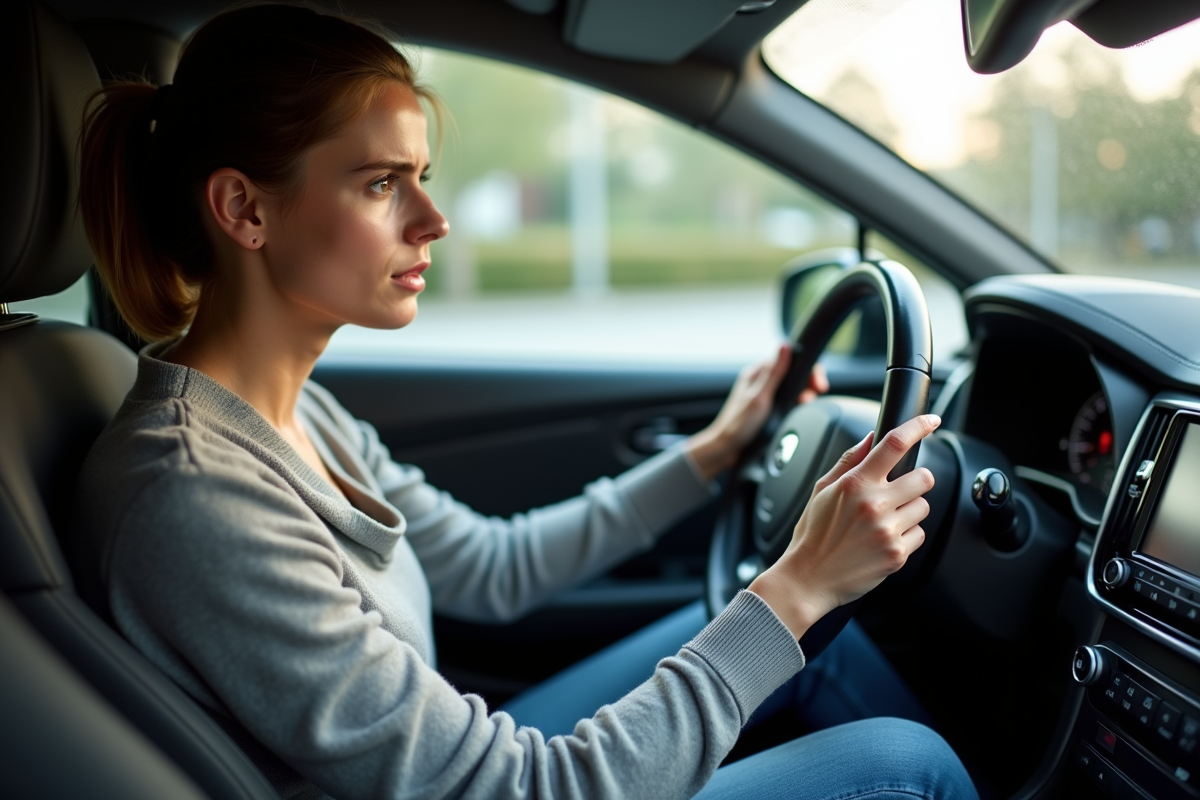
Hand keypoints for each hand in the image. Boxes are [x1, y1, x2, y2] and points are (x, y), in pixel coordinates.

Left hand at [685, 344, 828, 481]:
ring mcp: (764, 394)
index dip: (806, 368)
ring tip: (807, 403)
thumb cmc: (738, 425)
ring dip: (803, 393)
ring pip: (791, 387)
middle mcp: (760, 381)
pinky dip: (796, 403)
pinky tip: (800, 410)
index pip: (787, 359)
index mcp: (756, 373)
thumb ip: (774, 372)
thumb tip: (784, 345)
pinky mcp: (767, 408)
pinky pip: (787, 400)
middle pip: (792, 372)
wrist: (727, 449)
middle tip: (817, 392)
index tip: (817, 383)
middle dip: (808, 381)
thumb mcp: (760, 397)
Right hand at [748, 413, 940, 639]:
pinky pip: (919, 534)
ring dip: (910, 511)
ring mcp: (888, 530)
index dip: (919, 427)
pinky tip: (884, 540)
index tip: (931, 421)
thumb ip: (849, 461)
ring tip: (884, 522)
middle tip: (897, 492)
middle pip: (923, 477)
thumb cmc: (812, 536)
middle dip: (915, 482)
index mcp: (855, 484)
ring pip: (924, 507)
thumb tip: (871, 438)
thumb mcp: (822, 490)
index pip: (894, 444)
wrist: (808, 579)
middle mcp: (874, 504)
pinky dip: (907, 536)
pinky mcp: (897, 554)